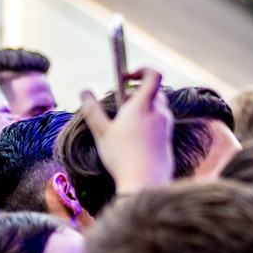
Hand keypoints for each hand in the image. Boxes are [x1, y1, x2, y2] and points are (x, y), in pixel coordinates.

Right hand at [78, 67, 174, 195]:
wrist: (146, 181)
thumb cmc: (122, 156)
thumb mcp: (102, 132)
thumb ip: (92, 109)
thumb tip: (84, 91)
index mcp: (144, 105)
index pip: (154, 75)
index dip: (142, 70)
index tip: (126, 77)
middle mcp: (160, 112)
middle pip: (153, 91)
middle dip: (137, 93)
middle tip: (120, 107)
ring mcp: (166, 126)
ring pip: (156, 107)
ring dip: (142, 109)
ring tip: (125, 125)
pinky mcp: (168, 138)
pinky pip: (159, 122)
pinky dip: (148, 123)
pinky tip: (135, 140)